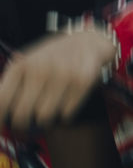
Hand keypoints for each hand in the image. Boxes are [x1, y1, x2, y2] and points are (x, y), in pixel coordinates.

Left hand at [0, 29, 115, 131]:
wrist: (88, 41)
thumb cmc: (53, 56)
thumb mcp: (29, 61)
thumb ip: (12, 84)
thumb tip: (2, 116)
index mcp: (22, 65)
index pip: (2, 100)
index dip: (0, 119)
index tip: (3, 126)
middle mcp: (40, 69)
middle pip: (22, 115)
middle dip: (23, 125)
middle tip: (26, 125)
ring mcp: (62, 75)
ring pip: (44, 117)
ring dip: (46, 120)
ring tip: (49, 111)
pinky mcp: (82, 82)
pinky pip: (66, 114)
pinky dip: (65, 114)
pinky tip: (66, 103)